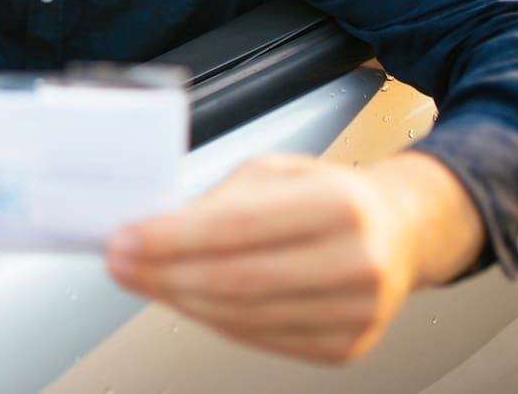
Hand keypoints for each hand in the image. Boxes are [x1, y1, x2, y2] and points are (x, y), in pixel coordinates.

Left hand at [104, 152, 483, 362]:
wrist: (398, 232)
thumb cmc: (328, 194)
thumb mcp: (275, 172)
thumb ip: (219, 201)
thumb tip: (151, 229)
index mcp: (340, 203)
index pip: (235, 228)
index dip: (170, 239)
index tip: (123, 238)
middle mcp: (357, 261)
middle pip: (234, 280)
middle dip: (162, 274)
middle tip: (119, 264)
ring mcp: (357, 312)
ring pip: (242, 316)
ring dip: (178, 299)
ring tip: (142, 279)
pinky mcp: (347, 346)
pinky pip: (260, 339)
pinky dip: (212, 319)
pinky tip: (185, 298)